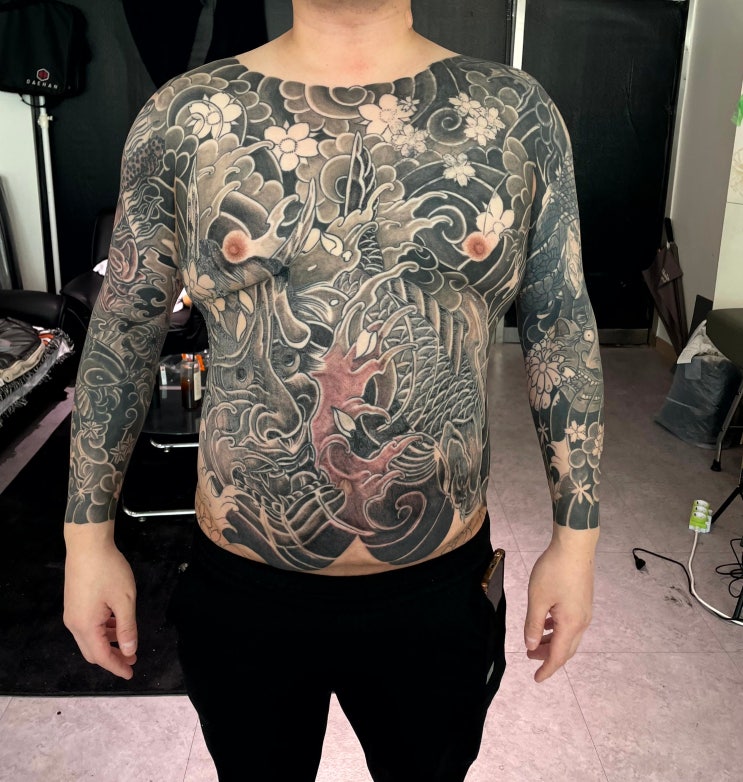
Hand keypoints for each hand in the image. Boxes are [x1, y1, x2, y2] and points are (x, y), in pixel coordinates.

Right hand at [63, 537, 137, 679]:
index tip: (131, 673)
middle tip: (132, 660)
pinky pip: (87, 626)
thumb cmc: (109, 571)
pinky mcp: (74, 604)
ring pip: (89, 639)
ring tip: (127, 643)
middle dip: (112, 658)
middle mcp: (74, 624)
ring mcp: (72, 613)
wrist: (87, 545)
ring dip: (107, 643)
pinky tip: (116, 624)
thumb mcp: (124, 600)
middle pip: (92, 651)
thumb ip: (127, 628)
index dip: (117, 666)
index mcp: (86, 626)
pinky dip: (102, 631)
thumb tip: (128, 650)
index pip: (101, 656)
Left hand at [524, 529, 596, 682]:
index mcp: (571, 624)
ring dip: (553, 642)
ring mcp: (584, 611)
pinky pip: (570, 624)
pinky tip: (546, 622)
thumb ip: (534, 624)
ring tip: (535, 641)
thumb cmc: (554, 571)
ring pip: (569, 636)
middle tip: (530, 656)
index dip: (547, 669)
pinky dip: (558, 629)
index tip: (536, 679)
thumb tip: (532, 645)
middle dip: (548, 656)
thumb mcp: (538, 598)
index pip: (559, 656)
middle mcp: (582, 621)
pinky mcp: (583, 601)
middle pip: (567, 649)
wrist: (575, 546)